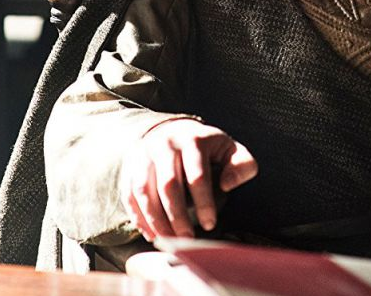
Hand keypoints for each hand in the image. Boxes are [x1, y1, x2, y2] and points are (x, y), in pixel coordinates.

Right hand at [119, 119, 257, 239]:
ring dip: (156, 220)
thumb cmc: (205, 147)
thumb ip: (241, 165)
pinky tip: (151, 234)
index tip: (210, 224)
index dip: (204, 202)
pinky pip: (129, 195)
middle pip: (168, 185)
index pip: (197, 175)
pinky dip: (138, 217)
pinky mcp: (130, 167)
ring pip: (144, 191)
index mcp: (193, 140)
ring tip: (170, 240)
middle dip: (178, 216)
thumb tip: (227, 184)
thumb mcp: (229, 149)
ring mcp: (144, 155)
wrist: (171, 130)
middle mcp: (165, 144)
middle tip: (188, 239)